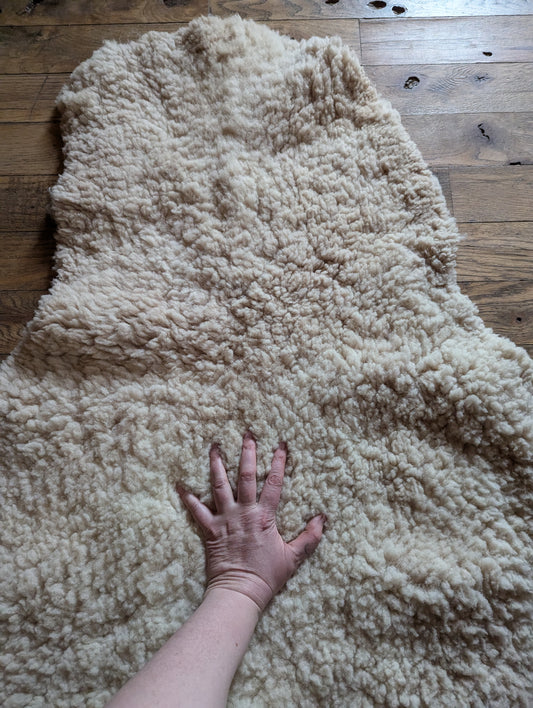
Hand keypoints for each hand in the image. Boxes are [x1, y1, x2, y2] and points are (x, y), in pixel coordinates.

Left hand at [176, 430, 326, 611]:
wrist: (239, 592)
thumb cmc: (267, 576)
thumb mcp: (294, 557)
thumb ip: (310, 537)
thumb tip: (323, 518)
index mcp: (265, 516)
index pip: (273, 483)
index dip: (278, 462)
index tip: (281, 444)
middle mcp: (244, 512)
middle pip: (245, 476)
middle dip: (247, 453)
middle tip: (247, 434)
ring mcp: (225, 519)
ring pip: (220, 485)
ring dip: (216, 464)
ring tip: (214, 446)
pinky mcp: (209, 530)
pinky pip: (196, 510)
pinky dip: (188, 496)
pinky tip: (180, 483)